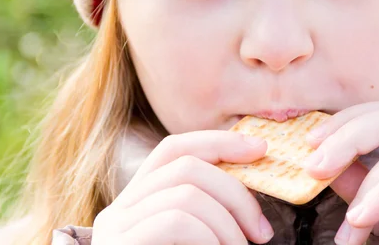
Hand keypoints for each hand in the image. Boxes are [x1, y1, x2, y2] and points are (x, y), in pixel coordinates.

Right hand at [91, 131, 274, 244]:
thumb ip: (209, 212)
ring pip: (186, 193)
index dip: (219, 142)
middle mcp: (120, 207)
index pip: (175, 148)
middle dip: (236, 192)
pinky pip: (176, 221)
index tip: (261, 149)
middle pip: (187, 166)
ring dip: (227, 223)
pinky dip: (210, 238)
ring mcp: (116, 228)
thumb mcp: (197, 239)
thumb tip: (252, 187)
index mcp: (140, 200)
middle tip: (262, 233)